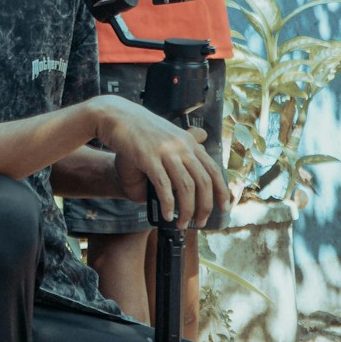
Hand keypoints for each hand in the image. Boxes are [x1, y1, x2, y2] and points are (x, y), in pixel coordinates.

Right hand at [93, 96, 223, 228]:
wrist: (117, 117)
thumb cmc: (141, 128)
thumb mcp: (170, 133)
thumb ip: (185, 143)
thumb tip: (201, 146)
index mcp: (189, 142)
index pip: (213, 170)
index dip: (221, 191)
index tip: (224, 207)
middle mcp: (182, 146)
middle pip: (203, 182)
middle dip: (205, 207)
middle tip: (200, 222)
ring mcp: (166, 151)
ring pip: (186, 187)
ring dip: (187, 210)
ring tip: (183, 224)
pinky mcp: (148, 158)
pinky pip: (164, 186)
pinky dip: (168, 204)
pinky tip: (166, 214)